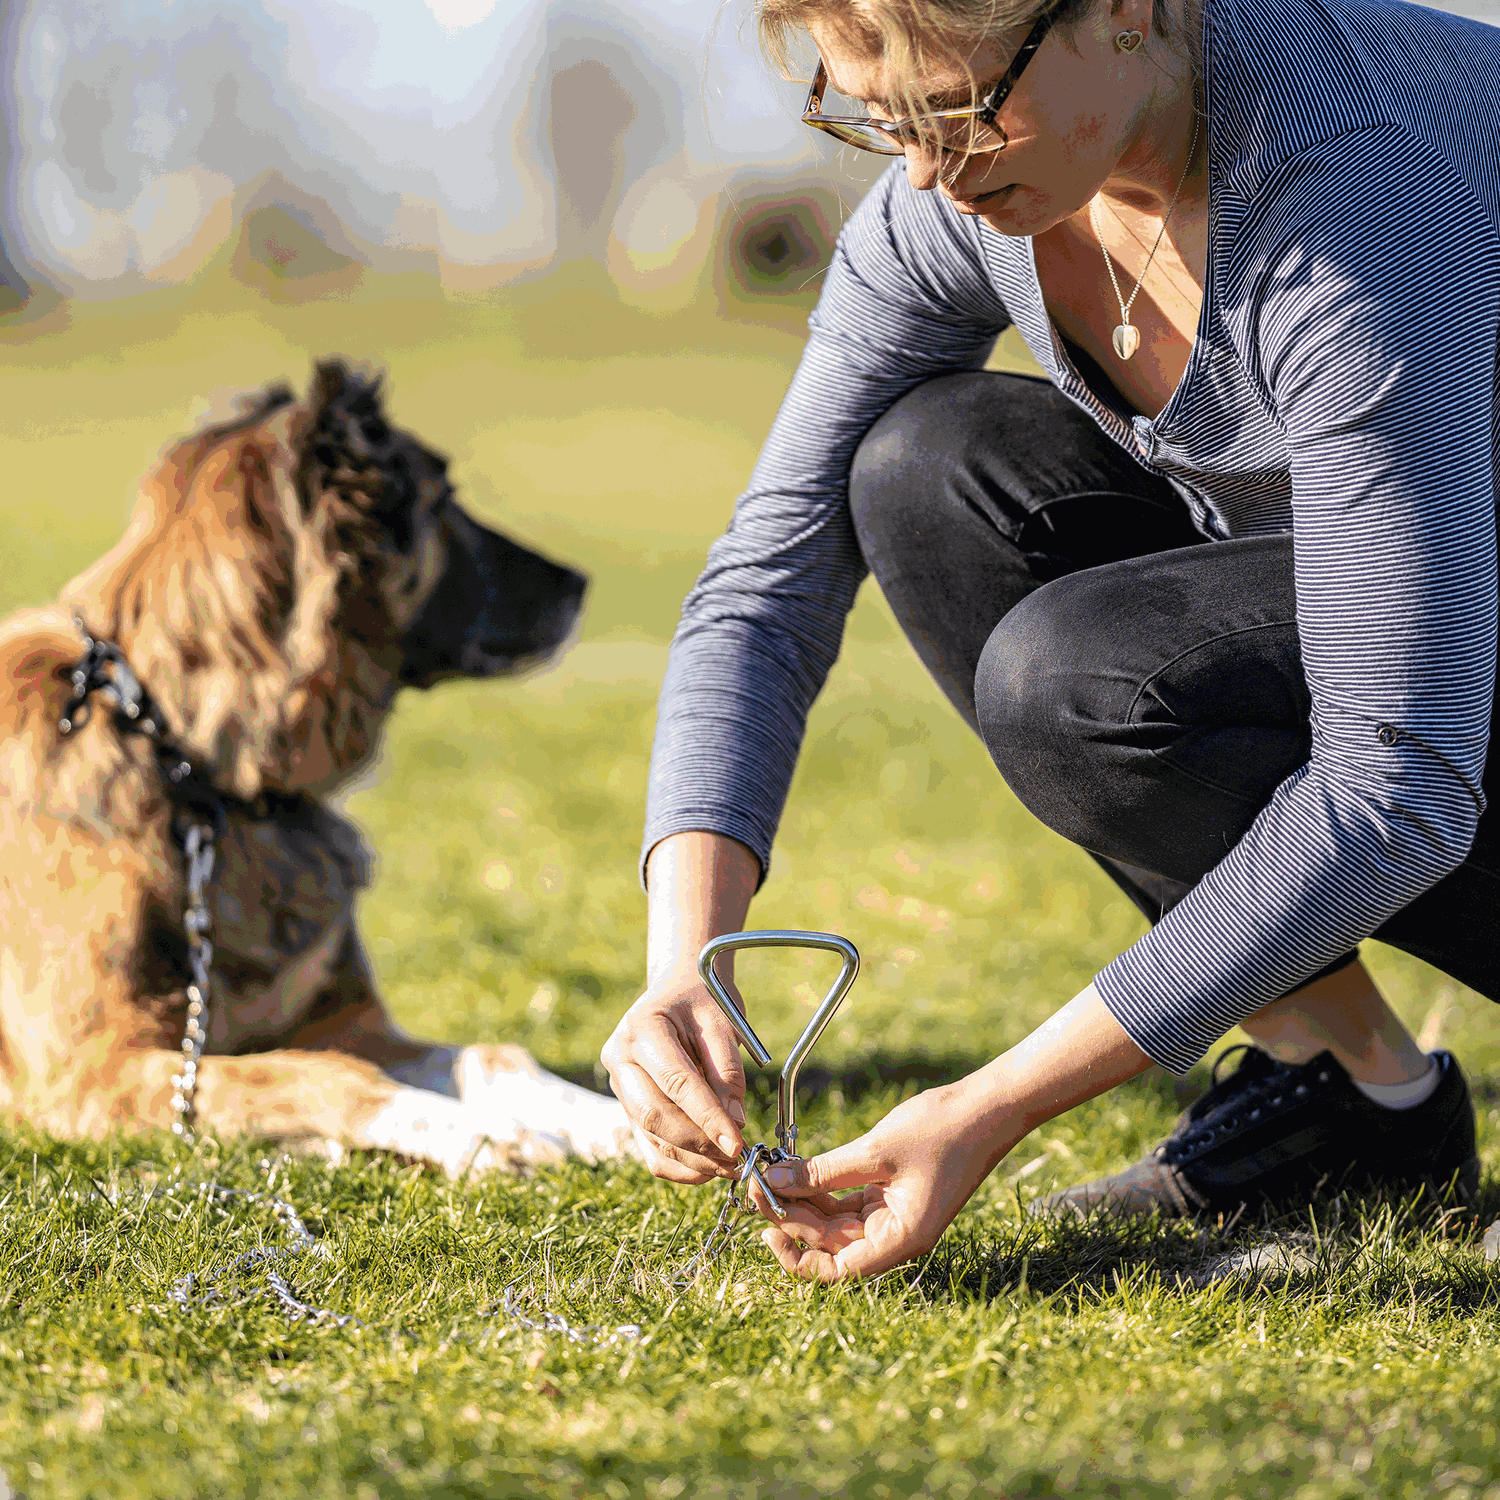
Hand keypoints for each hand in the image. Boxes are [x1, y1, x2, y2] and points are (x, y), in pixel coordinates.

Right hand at [600, 968, 748, 1183]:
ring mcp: (618, 1084)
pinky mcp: (627, 1106)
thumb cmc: (703, 1000)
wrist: (678, 989)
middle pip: (654, 1114)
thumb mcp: (723, 1023)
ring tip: (728, 1166)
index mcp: (641, 1028)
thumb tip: (733, 1123)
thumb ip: (728, 1072)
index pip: (675, 1082)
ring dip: (691, 1159)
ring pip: (651, 1135)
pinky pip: (648, 1146)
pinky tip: (707, 1169)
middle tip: (736, 1159)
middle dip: (697, 1144)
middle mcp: (620, 1058)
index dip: (706, 1117)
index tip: (736, 1143)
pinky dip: (677, 1165)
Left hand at [752, 1080, 1010, 1281]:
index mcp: (899, 1240)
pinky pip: (845, 1199)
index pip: (838, 1272)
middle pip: (830, 1244)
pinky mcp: (889, 1192)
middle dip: (791, 1217)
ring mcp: (891, 1214)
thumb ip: (822, 1171)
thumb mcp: (875, 1152)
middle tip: (757, 1183)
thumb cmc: (941, 1131)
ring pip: (833, 1220)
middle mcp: (894, 1235)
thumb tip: (773, 1180)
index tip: (768, 1232)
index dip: (799, 1259)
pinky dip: (819, 1185)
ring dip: (801, 1199)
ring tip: (769, 1170)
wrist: (988, 1107)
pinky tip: (794, 1165)